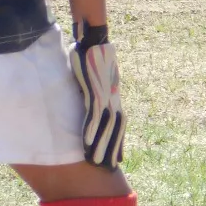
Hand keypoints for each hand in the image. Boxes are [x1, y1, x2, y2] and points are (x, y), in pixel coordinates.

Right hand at [68, 22, 125, 169]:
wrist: (95, 37)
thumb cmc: (94, 55)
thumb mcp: (96, 77)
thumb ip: (93, 90)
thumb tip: (87, 99)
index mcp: (114, 94)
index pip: (120, 122)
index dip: (119, 140)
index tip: (119, 157)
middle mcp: (113, 96)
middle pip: (117, 127)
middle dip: (113, 148)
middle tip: (110, 168)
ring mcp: (105, 93)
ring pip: (106, 124)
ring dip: (101, 144)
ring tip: (96, 163)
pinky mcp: (94, 89)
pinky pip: (93, 112)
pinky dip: (90, 128)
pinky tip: (85, 143)